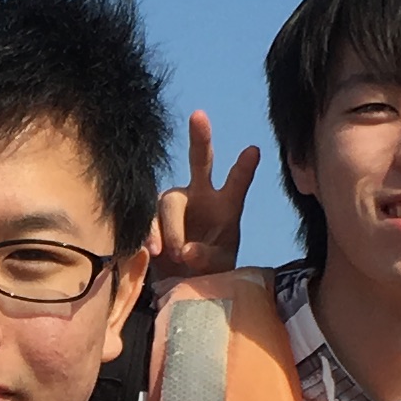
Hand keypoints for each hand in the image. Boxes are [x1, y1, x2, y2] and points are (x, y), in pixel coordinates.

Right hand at [149, 113, 256, 279]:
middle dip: (199, 138)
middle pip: (199, 161)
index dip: (244, 169)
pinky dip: (152, 235)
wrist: (184, 284)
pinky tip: (155, 252)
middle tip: (198, 115)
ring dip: (172, 229)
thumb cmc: (210, 272)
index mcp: (226, 207)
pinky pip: (147, 219)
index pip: (237, 184)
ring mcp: (174, 204)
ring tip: (176, 255)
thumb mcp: (218, 268)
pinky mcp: (151, 217)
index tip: (253, 151)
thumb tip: (184, 252)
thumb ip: (207, 258)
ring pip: (169, 202)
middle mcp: (200, 196)